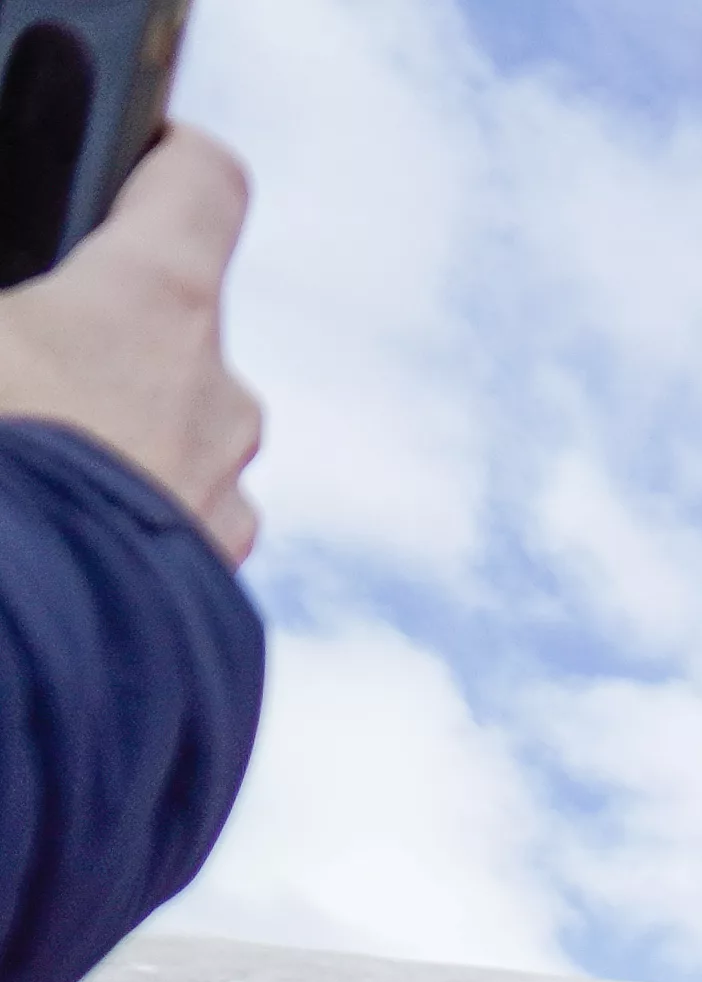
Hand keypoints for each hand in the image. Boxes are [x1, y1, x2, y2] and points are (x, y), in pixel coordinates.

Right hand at [0, 130, 256, 558]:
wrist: (21, 646)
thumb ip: (11, 299)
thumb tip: (17, 318)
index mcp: (153, 301)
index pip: (203, 180)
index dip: (163, 158)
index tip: (129, 158)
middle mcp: (217, 391)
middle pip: (174, 320)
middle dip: (98, 325)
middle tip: (20, 348)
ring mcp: (223, 491)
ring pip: (174, 426)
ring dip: (110, 425)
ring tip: (28, 454)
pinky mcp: (209, 580)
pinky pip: (169, 515)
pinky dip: (118, 508)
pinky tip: (52, 529)